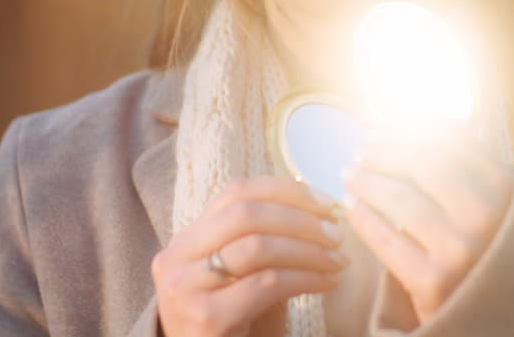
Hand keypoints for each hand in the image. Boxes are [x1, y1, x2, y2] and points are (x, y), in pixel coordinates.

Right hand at [152, 176, 347, 336]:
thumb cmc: (236, 328)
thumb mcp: (243, 277)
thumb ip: (264, 241)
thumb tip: (318, 207)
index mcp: (185, 240)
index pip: (236, 192)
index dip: (285, 190)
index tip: (325, 201)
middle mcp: (175, 258)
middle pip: (245, 212)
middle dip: (299, 217)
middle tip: (336, 232)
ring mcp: (185, 287)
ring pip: (257, 246)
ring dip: (308, 249)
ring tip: (338, 260)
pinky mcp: (206, 317)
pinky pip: (267, 283)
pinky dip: (306, 278)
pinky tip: (327, 283)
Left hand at [342, 135, 513, 324]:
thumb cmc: (506, 253)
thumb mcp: (511, 204)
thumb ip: (478, 165)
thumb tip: (426, 118)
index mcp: (508, 188)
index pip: (450, 141)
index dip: (412, 129)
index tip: (388, 128)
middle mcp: (487, 216)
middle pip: (421, 163)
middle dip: (385, 151)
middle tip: (363, 149)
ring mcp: (459, 250)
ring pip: (398, 198)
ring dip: (367, 179)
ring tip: (351, 173)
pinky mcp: (432, 283)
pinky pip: (385, 239)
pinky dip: (362, 216)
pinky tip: (350, 204)